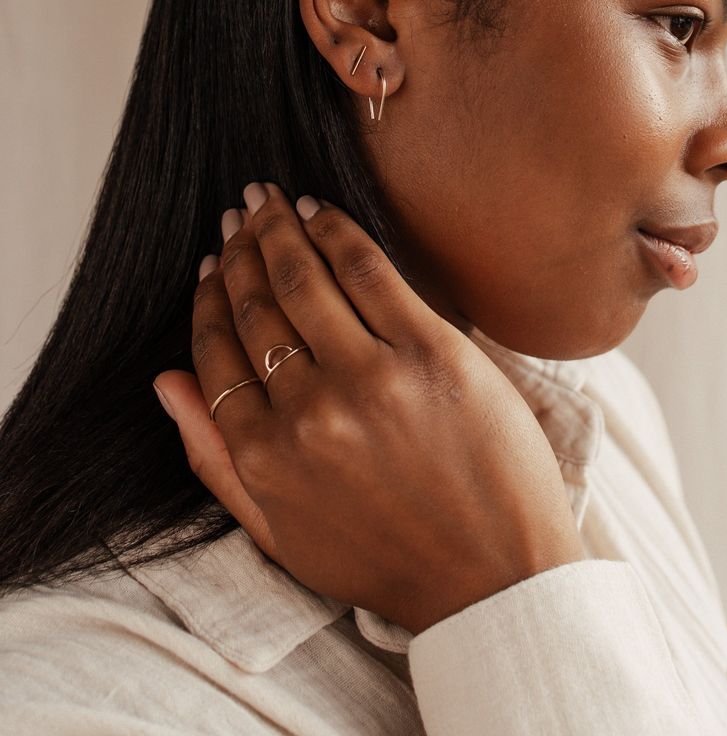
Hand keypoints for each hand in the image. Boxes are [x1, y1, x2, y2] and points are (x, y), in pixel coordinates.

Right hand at [153, 182, 584, 635]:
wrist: (490, 578)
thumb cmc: (385, 560)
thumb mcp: (280, 533)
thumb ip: (213, 462)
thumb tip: (166, 382)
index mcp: (263, 457)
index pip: (217, 354)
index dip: (209, 301)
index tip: (212, 267)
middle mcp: (307, 413)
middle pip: (256, 308)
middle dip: (239, 251)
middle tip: (236, 213)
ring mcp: (370, 380)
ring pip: (303, 280)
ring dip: (277, 230)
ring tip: (267, 200)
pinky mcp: (431, 354)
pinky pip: (368, 271)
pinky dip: (336, 231)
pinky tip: (318, 211)